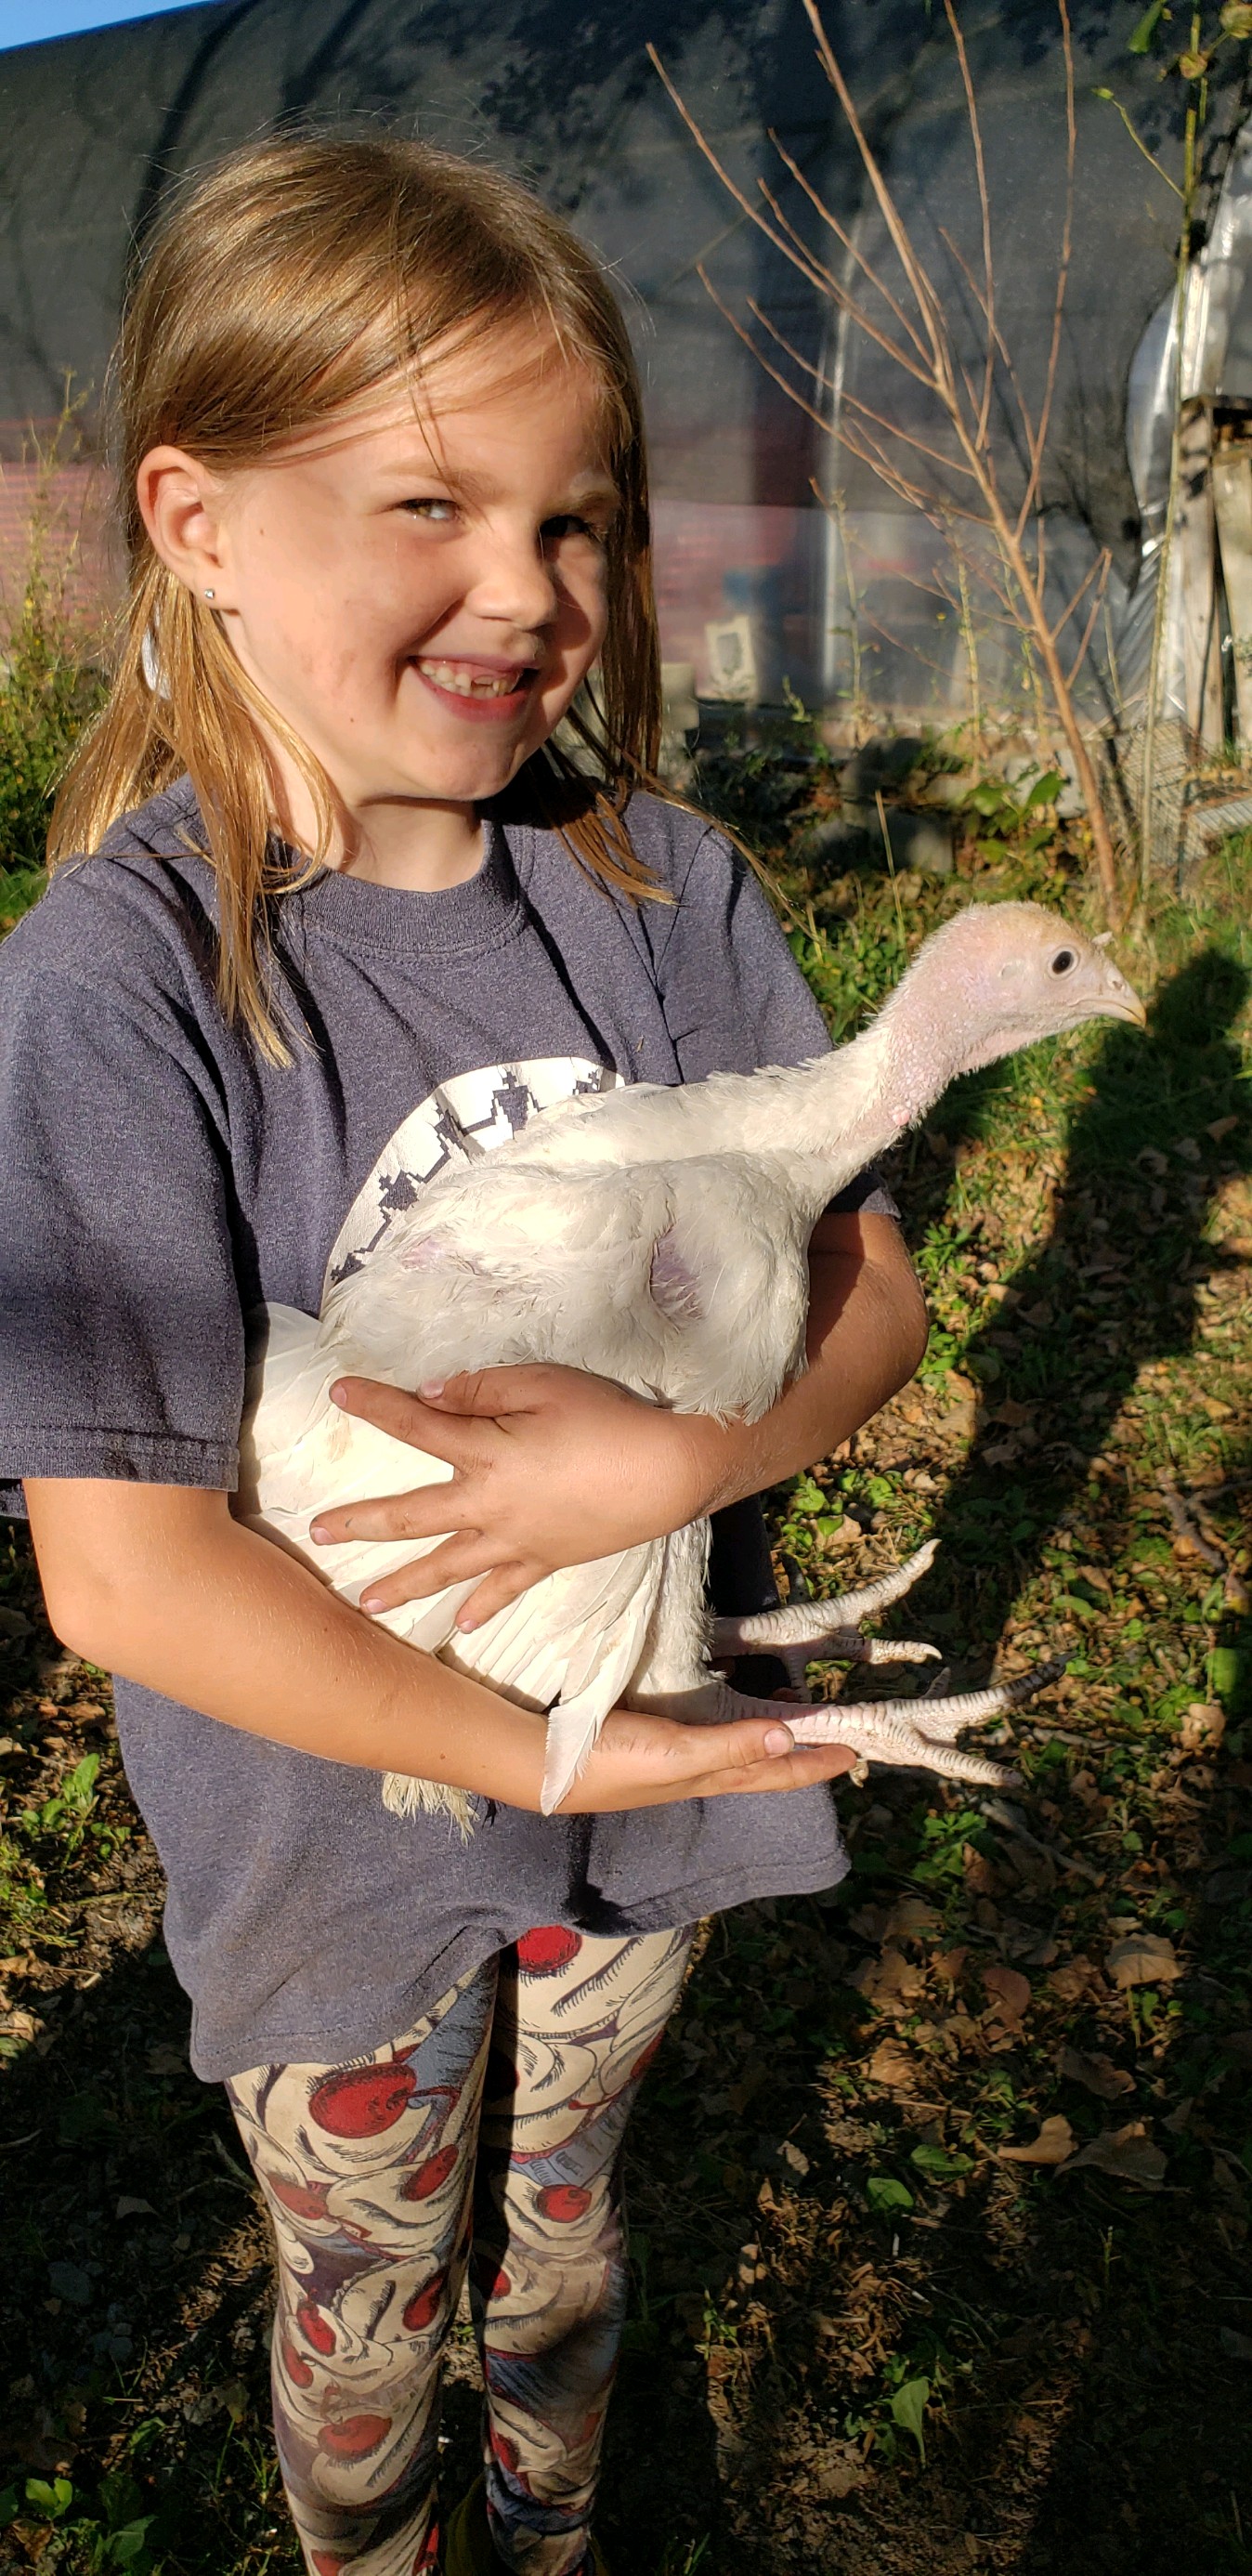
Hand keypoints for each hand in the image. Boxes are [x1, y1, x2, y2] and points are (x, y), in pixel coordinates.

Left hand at [309, 1364, 711, 1628]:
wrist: (668, 1472)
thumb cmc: (608, 1418)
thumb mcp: (544, 1384)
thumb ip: (483, 1390)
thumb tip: (432, 1394)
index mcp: (485, 1454)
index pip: (416, 1425)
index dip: (375, 1405)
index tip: (337, 1392)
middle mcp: (489, 1506)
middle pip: (412, 1515)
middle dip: (362, 1522)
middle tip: (318, 1533)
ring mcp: (517, 1540)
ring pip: (447, 1565)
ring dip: (404, 1583)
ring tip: (366, 1602)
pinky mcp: (548, 1559)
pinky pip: (506, 1587)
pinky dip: (482, 1606)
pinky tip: (461, 1623)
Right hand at [557, 1703, 861, 1808]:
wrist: (538, 1762)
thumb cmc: (609, 1763)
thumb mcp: (676, 1754)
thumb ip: (730, 1745)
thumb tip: (790, 1738)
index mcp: (709, 1776)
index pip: (775, 1773)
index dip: (816, 1764)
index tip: (855, 1752)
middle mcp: (696, 1767)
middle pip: (759, 1759)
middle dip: (795, 1744)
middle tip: (825, 1716)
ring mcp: (671, 1751)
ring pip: (733, 1739)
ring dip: (763, 1723)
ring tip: (783, 1695)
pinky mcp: (647, 1731)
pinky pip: (703, 1720)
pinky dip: (725, 1706)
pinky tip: (719, 1683)